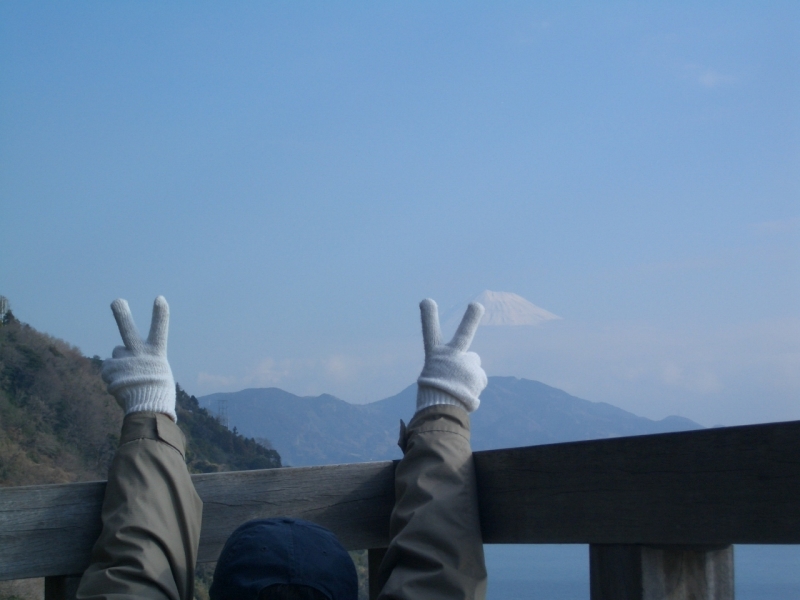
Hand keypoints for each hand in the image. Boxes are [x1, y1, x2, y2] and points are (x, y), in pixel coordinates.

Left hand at [101, 296, 176, 421]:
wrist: (147, 412)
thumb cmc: (158, 394)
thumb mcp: (157, 372)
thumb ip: (139, 357)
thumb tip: (118, 349)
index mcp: (156, 354)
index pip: (160, 330)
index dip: (159, 314)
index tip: (159, 298)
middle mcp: (139, 354)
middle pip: (127, 330)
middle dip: (121, 314)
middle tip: (116, 301)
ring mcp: (123, 362)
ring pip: (116, 353)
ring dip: (119, 361)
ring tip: (129, 377)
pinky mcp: (110, 371)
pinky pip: (107, 369)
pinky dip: (112, 376)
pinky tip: (121, 387)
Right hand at [416, 299, 487, 412]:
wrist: (441, 411)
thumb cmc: (433, 398)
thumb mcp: (435, 379)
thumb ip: (450, 368)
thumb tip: (468, 370)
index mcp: (435, 357)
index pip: (430, 333)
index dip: (429, 316)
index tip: (427, 300)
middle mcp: (451, 356)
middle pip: (464, 333)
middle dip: (471, 318)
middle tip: (476, 305)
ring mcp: (466, 364)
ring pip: (474, 366)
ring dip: (470, 375)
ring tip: (459, 389)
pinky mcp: (478, 375)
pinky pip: (479, 381)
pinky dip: (475, 388)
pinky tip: (466, 396)